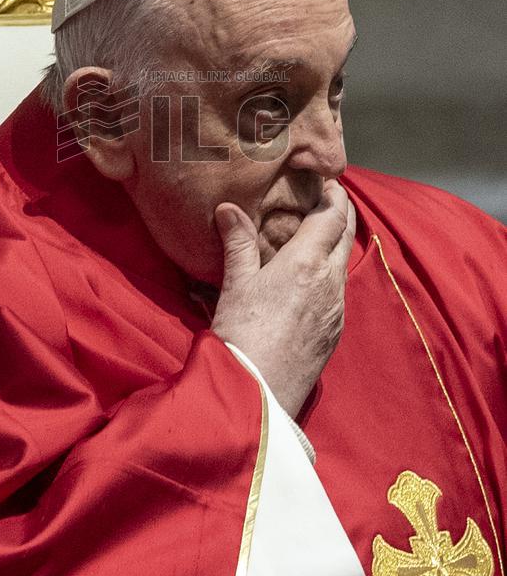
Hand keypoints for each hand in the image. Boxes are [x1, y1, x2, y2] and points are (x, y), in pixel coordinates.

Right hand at [211, 180, 355, 417]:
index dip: (334, 194)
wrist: (258, 395)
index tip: (328, 180)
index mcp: (307, 263)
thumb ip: (237, 242)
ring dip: (335, 245)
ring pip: (343, 265)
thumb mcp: (234, 284)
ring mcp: (336, 309)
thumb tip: (229, 208)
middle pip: (346, 236)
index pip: (333, 216)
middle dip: (341, 214)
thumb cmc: (241, 335)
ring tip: (315, 236)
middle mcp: (330, 282)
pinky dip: (330, 273)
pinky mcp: (334, 332)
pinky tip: (310, 279)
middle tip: (327, 198)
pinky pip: (338, 292)